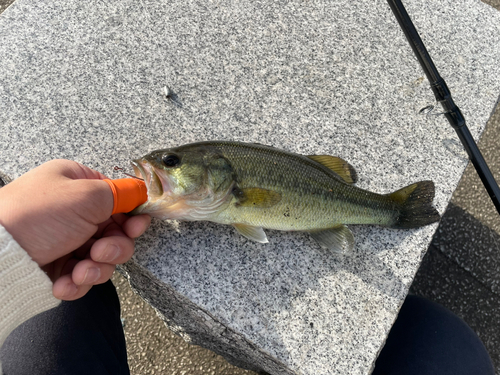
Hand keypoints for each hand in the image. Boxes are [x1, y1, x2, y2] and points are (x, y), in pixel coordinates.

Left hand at [0, 160, 150, 300]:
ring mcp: (66, 240)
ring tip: (79, 272)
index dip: (132, 217)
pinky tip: (65, 283)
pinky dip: (77, 283)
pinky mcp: (57, 265)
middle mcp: (74, 212)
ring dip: (96, 269)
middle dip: (113, 248)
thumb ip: (120, 193)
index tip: (135, 228)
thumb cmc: (35, 217)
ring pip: (102, 258)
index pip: (118, 201)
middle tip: (101, 252)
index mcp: (79, 186)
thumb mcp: (85, 196)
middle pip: (115, 233)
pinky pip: (82, 276)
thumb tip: (141, 191)